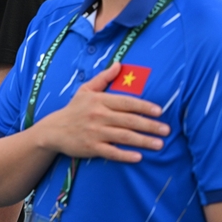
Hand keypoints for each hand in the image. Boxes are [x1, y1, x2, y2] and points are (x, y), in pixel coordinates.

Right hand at [39, 63, 169, 162]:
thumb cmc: (73, 109)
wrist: (54, 130)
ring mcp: (95, 132)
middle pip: (129, 120)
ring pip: (124, 136)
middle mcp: (98, 115)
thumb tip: (119, 64)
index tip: (159, 111)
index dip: (144, 106)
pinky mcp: (91, 147)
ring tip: (160, 144)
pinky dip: (125, 155)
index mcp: (98, 100)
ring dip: (143, 141)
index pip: (126, 102)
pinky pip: (112, 152)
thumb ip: (104, 78)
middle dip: (150, 126)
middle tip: (167, 130)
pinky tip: (139, 157)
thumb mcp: (86, 90)